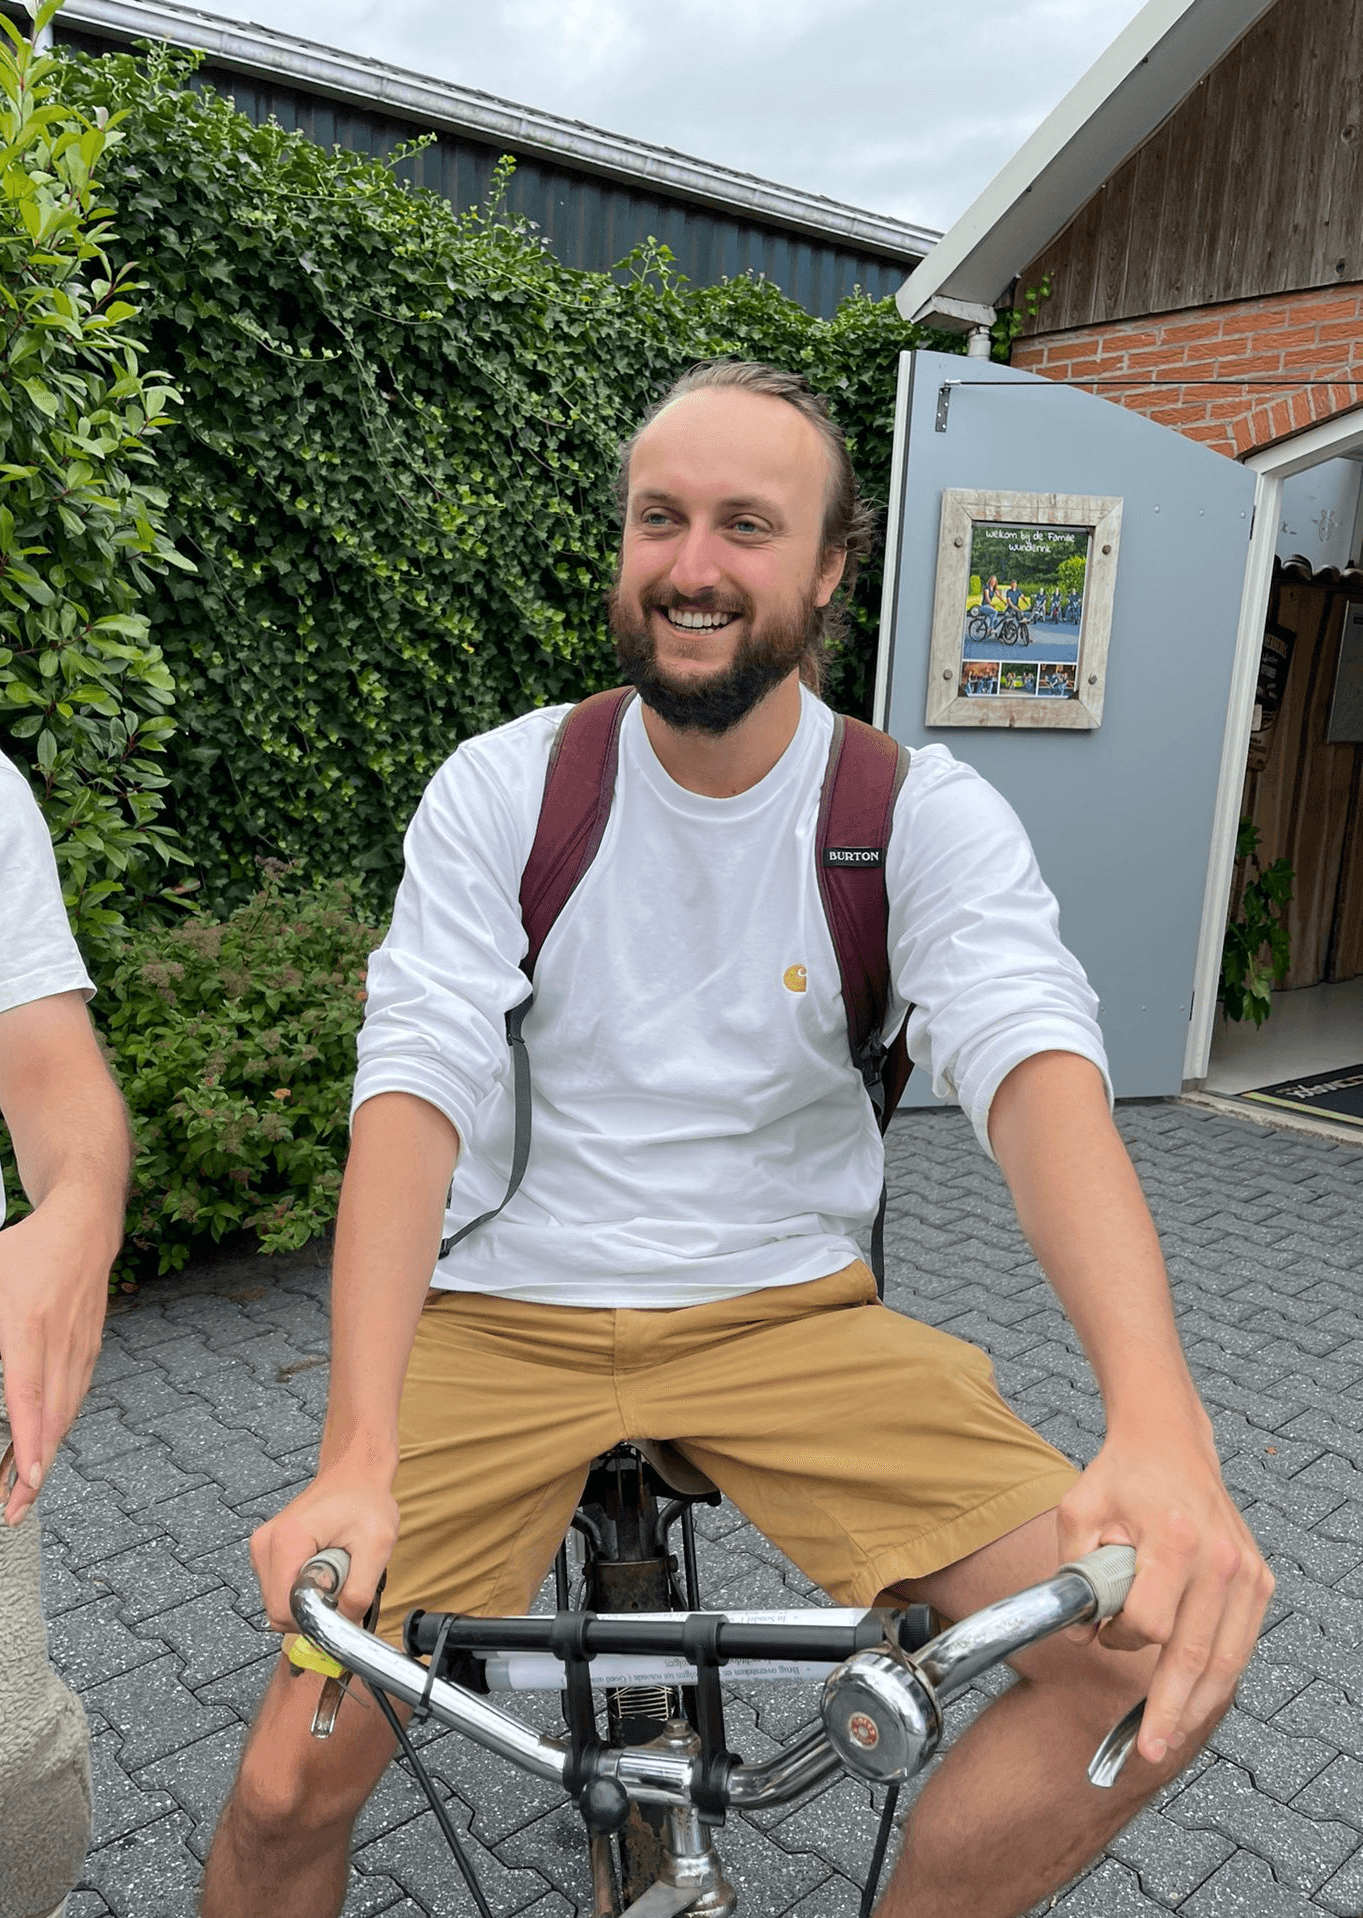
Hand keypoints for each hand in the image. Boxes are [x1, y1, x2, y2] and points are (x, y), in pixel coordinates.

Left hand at [0, 1194, 108, 1526]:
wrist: (85, 1226)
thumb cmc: (25, 1248)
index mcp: (28, 1324)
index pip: (27, 1394)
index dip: (27, 1441)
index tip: (27, 1478)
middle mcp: (60, 1342)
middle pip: (51, 1417)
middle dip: (35, 1470)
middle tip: (14, 1511)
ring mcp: (81, 1347)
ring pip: (66, 1413)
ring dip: (45, 1455)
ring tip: (22, 1490)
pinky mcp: (91, 1348)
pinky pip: (74, 1398)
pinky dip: (58, 1429)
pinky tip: (43, 1447)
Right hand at [251, 1461, 398, 1632]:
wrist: (355, 1474)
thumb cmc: (365, 1500)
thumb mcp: (376, 1546)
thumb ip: (359, 1591)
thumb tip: (343, 1625)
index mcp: (287, 1541)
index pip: (284, 1610)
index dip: (314, 1618)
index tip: (338, 1602)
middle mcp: (266, 1544)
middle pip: (279, 1610)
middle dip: (312, 1607)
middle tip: (339, 1580)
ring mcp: (263, 1548)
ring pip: (279, 1602)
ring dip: (308, 1597)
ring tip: (333, 1567)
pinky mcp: (269, 1551)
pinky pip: (281, 1589)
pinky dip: (302, 1587)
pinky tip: (322, 1565)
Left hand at [1057, 1411, 1273, 1764]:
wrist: (1169, 1440)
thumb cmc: (1121, 1475)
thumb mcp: (1078, 1512)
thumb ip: (1073, 1573)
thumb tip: (1082, 1633)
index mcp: (1174, 1539)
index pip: (1150, 1622)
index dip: (1118, 1639)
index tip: (1100, 1630)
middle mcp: (1220, 1558)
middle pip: (1196, 1654)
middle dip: (1171, 1710)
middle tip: (1150, 1750)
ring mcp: (1246, 1570)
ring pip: (1227, 1658)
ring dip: (1200, 1705)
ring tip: (1172, 1737)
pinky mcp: (1259, 1579)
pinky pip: (1241, 1642)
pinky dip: (1220, 1674)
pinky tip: (1197, 1699)